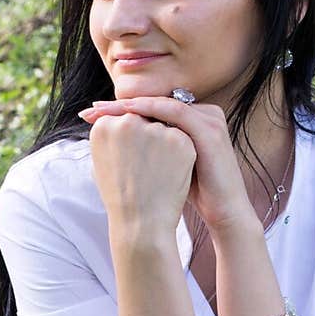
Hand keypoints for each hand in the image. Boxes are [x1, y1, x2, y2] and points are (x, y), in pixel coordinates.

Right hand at [78, 106, 196, 233]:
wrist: (141, 224)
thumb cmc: (120, 196)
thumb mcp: (102, 162)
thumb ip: (110, 136)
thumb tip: (116, 117)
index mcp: (104, 126)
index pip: (123, 117)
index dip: (131, 138)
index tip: (132, 157)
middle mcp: (127, 122)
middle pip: (144, 118)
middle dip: (146, 138)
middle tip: (144, 167)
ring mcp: (155, 129)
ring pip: (164, 126)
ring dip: (163, 145)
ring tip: (154, 173)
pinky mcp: (179, 140)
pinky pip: (182, 138)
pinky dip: (179, 154)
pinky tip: (169, 173)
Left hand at [79, 97, 257, 234]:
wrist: (224, 213)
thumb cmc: (192, 193)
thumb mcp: (166, 165)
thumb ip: (148, 150)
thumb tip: (113, 146)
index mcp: (191, 120)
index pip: (151, 108)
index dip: (121, 111)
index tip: (92, 116)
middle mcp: (202, 113)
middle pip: (154, 102)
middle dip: (119, 106)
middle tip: (90, 109)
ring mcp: (208, 118)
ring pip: (161, 103)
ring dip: (128, 106)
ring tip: (101, 111)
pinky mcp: (209, 129)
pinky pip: (174, 111)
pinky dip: (148, 110)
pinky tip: (126, 115)